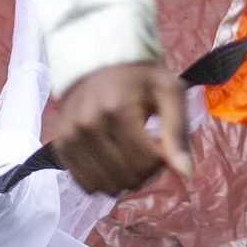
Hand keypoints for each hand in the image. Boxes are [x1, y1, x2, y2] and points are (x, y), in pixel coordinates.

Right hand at [42, 60, 193, 195]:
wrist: (97, 61)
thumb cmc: (139, 77)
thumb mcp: (168, 92)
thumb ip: (177, 131)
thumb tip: (185, 174)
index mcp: (116, 109)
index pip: (145, 161)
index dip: (161, 160)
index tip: (161, 143)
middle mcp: (88, 125)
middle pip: (127, 176)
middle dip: (145, 170)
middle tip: (146, 148)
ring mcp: (70, 137)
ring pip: (106, 185)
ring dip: (125, 178)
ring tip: (129, 154)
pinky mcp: (61, 146)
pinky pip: (86, 184)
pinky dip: (103, 180)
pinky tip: (111, 161)